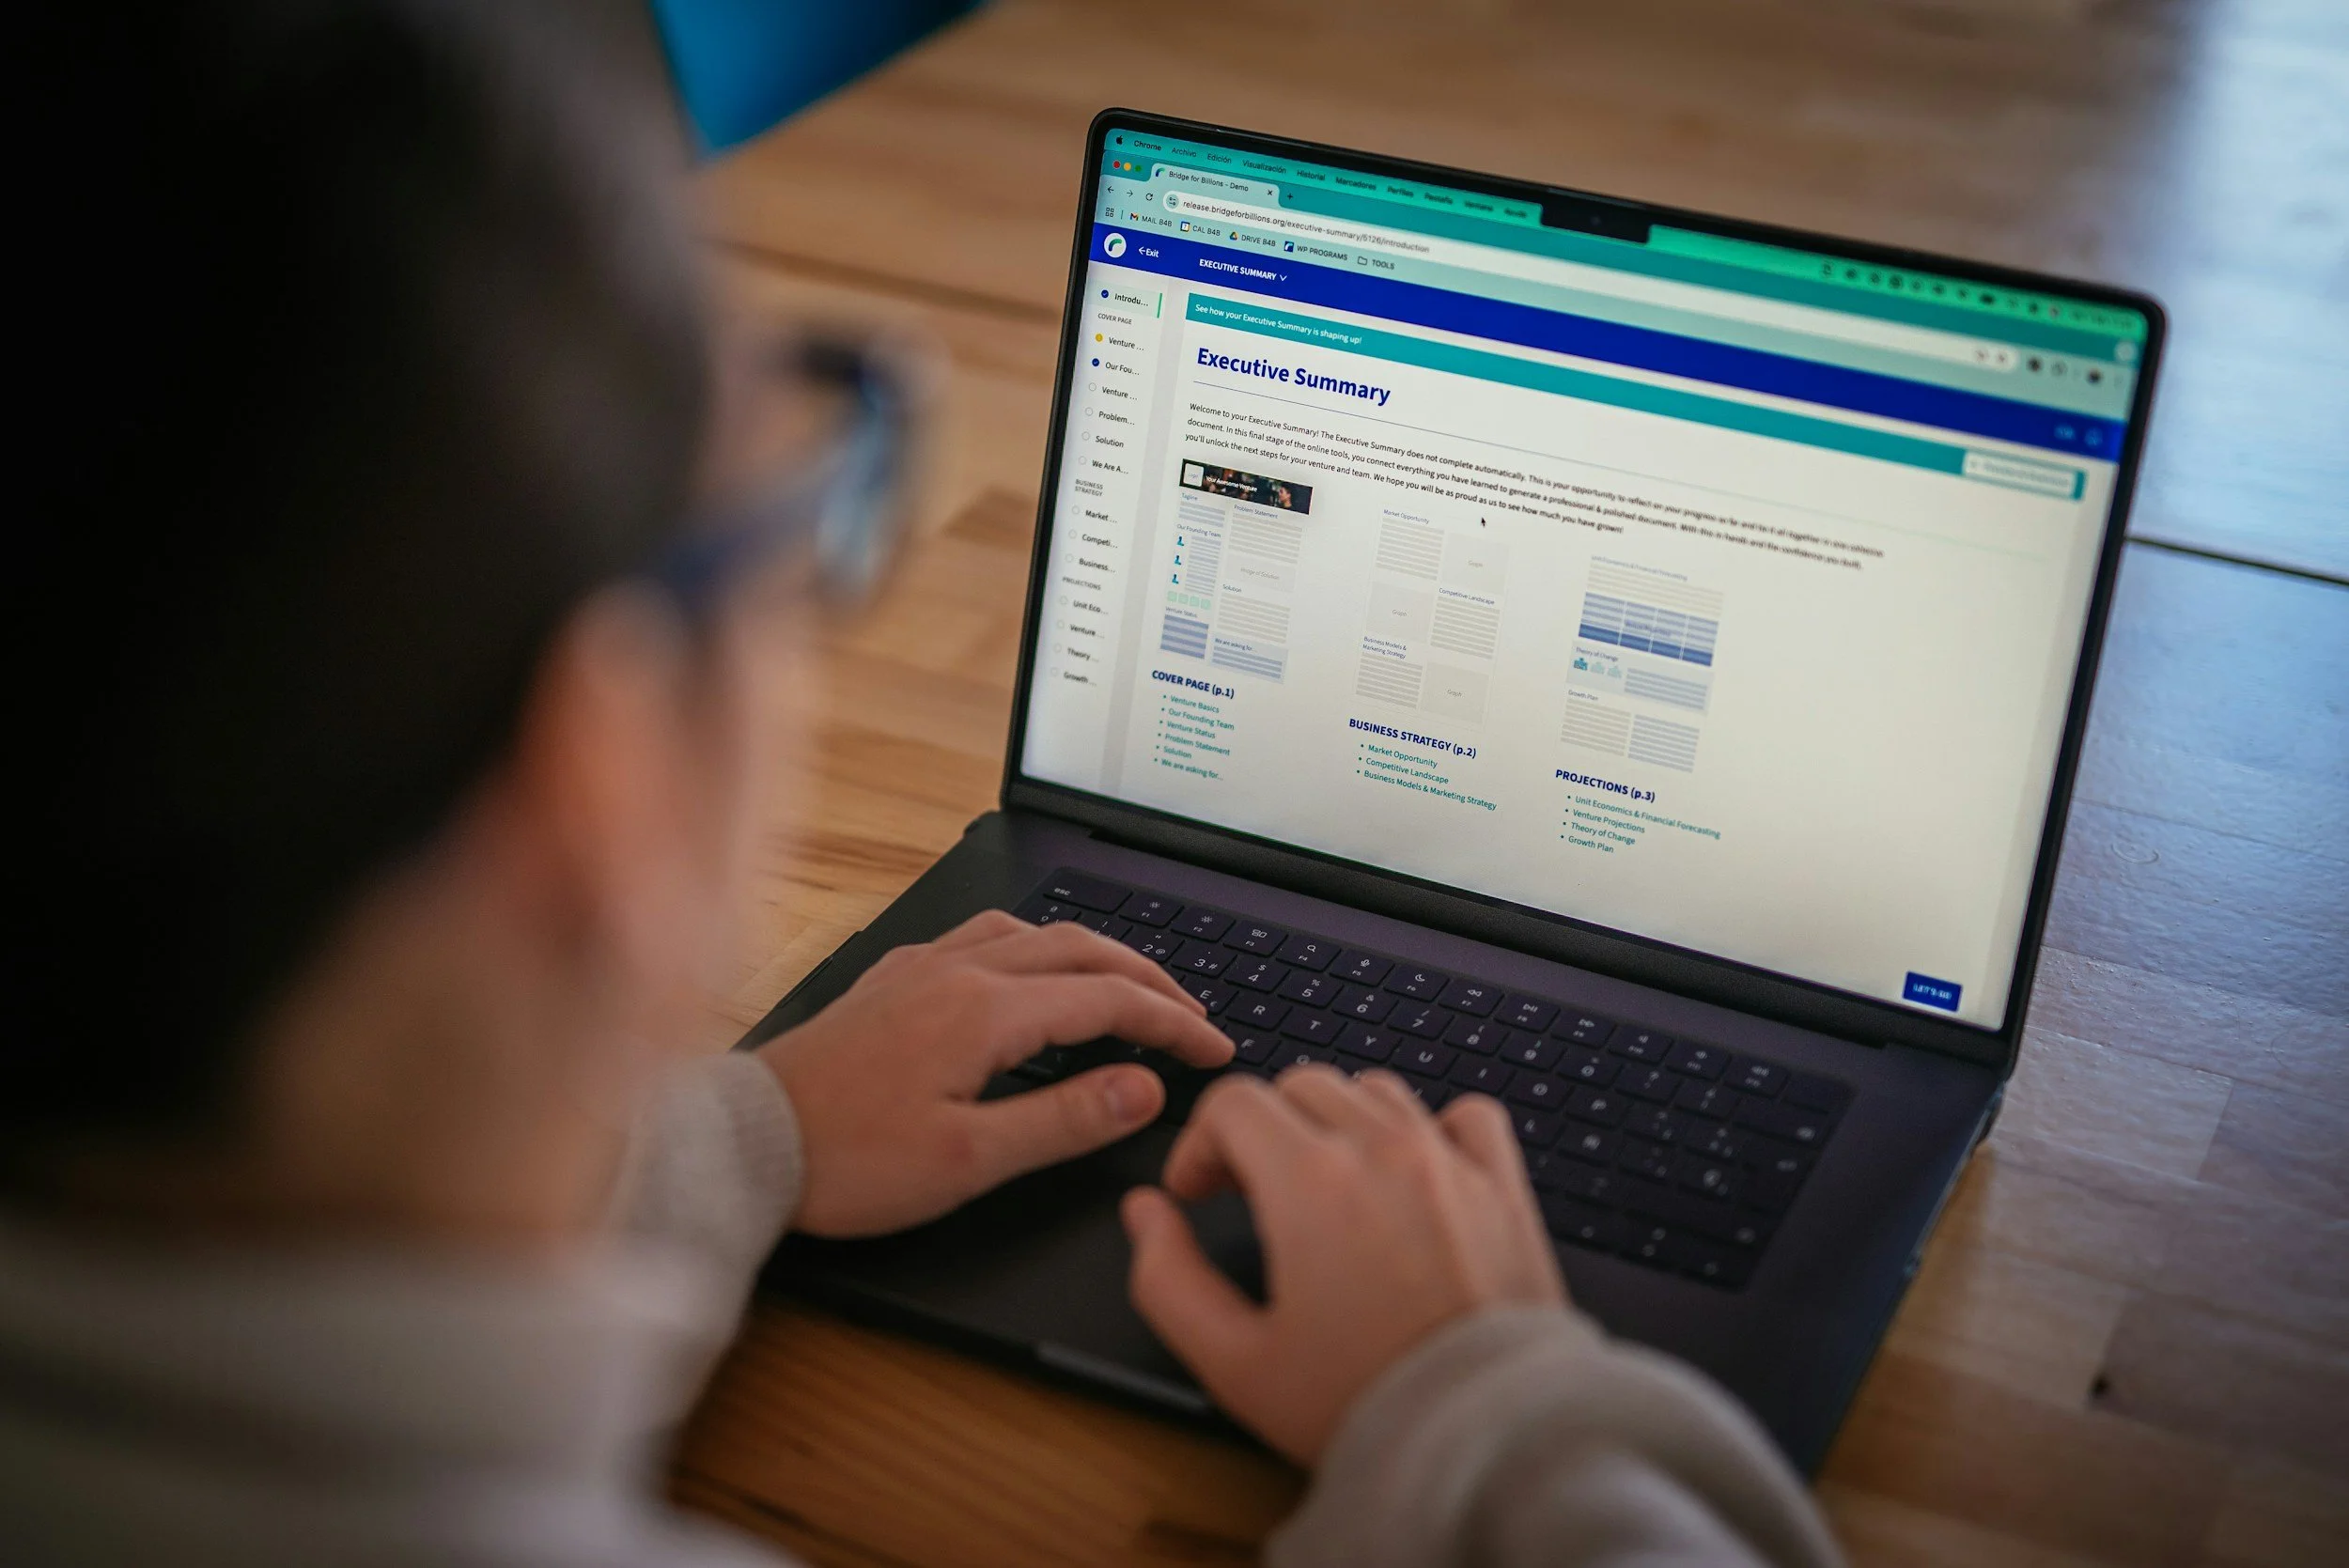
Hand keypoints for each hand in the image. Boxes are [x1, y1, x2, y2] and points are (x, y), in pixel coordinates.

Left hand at [760, 911, 1231, 1235]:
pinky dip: (1034, 949)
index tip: (1214, 1050)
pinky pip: (982, 938)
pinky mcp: (891, 981)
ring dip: (1093, 954)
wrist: (742, 1144)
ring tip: (1128, 988)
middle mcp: (956, 971)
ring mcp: (919, 969)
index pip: (1109, 1000)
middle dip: (1148, 979)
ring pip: (1031, 933)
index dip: (1173, 1024)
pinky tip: (1029, 975)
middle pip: (1080, 950)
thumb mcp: (969, 1160)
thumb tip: (1142, 1087)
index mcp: (985, 1011)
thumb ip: (1065, 1120)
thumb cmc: (845, 1160)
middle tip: (1192, 1017)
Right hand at [1121, 1066, 1565, 1465]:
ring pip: (1375, 1092)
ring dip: (1337, 1123)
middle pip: (1300, 1086)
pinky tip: (1414, 1176)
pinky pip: (1464, 1116)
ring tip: (1327, 1185)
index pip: (1233, 1102)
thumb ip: (1167, 1280)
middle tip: (1251, 1193)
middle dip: (1261, 1129)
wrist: (1484, 1444)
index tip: (1197, 1192)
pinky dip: (1431, 1129)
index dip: (1198, 1143)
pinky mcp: (1503, 1187)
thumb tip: (1146, 1216)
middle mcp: (1381, 1152)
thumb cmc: (1364, 1407)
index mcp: (1309, 1182)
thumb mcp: (1234, 1363)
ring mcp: (1449, 1162)